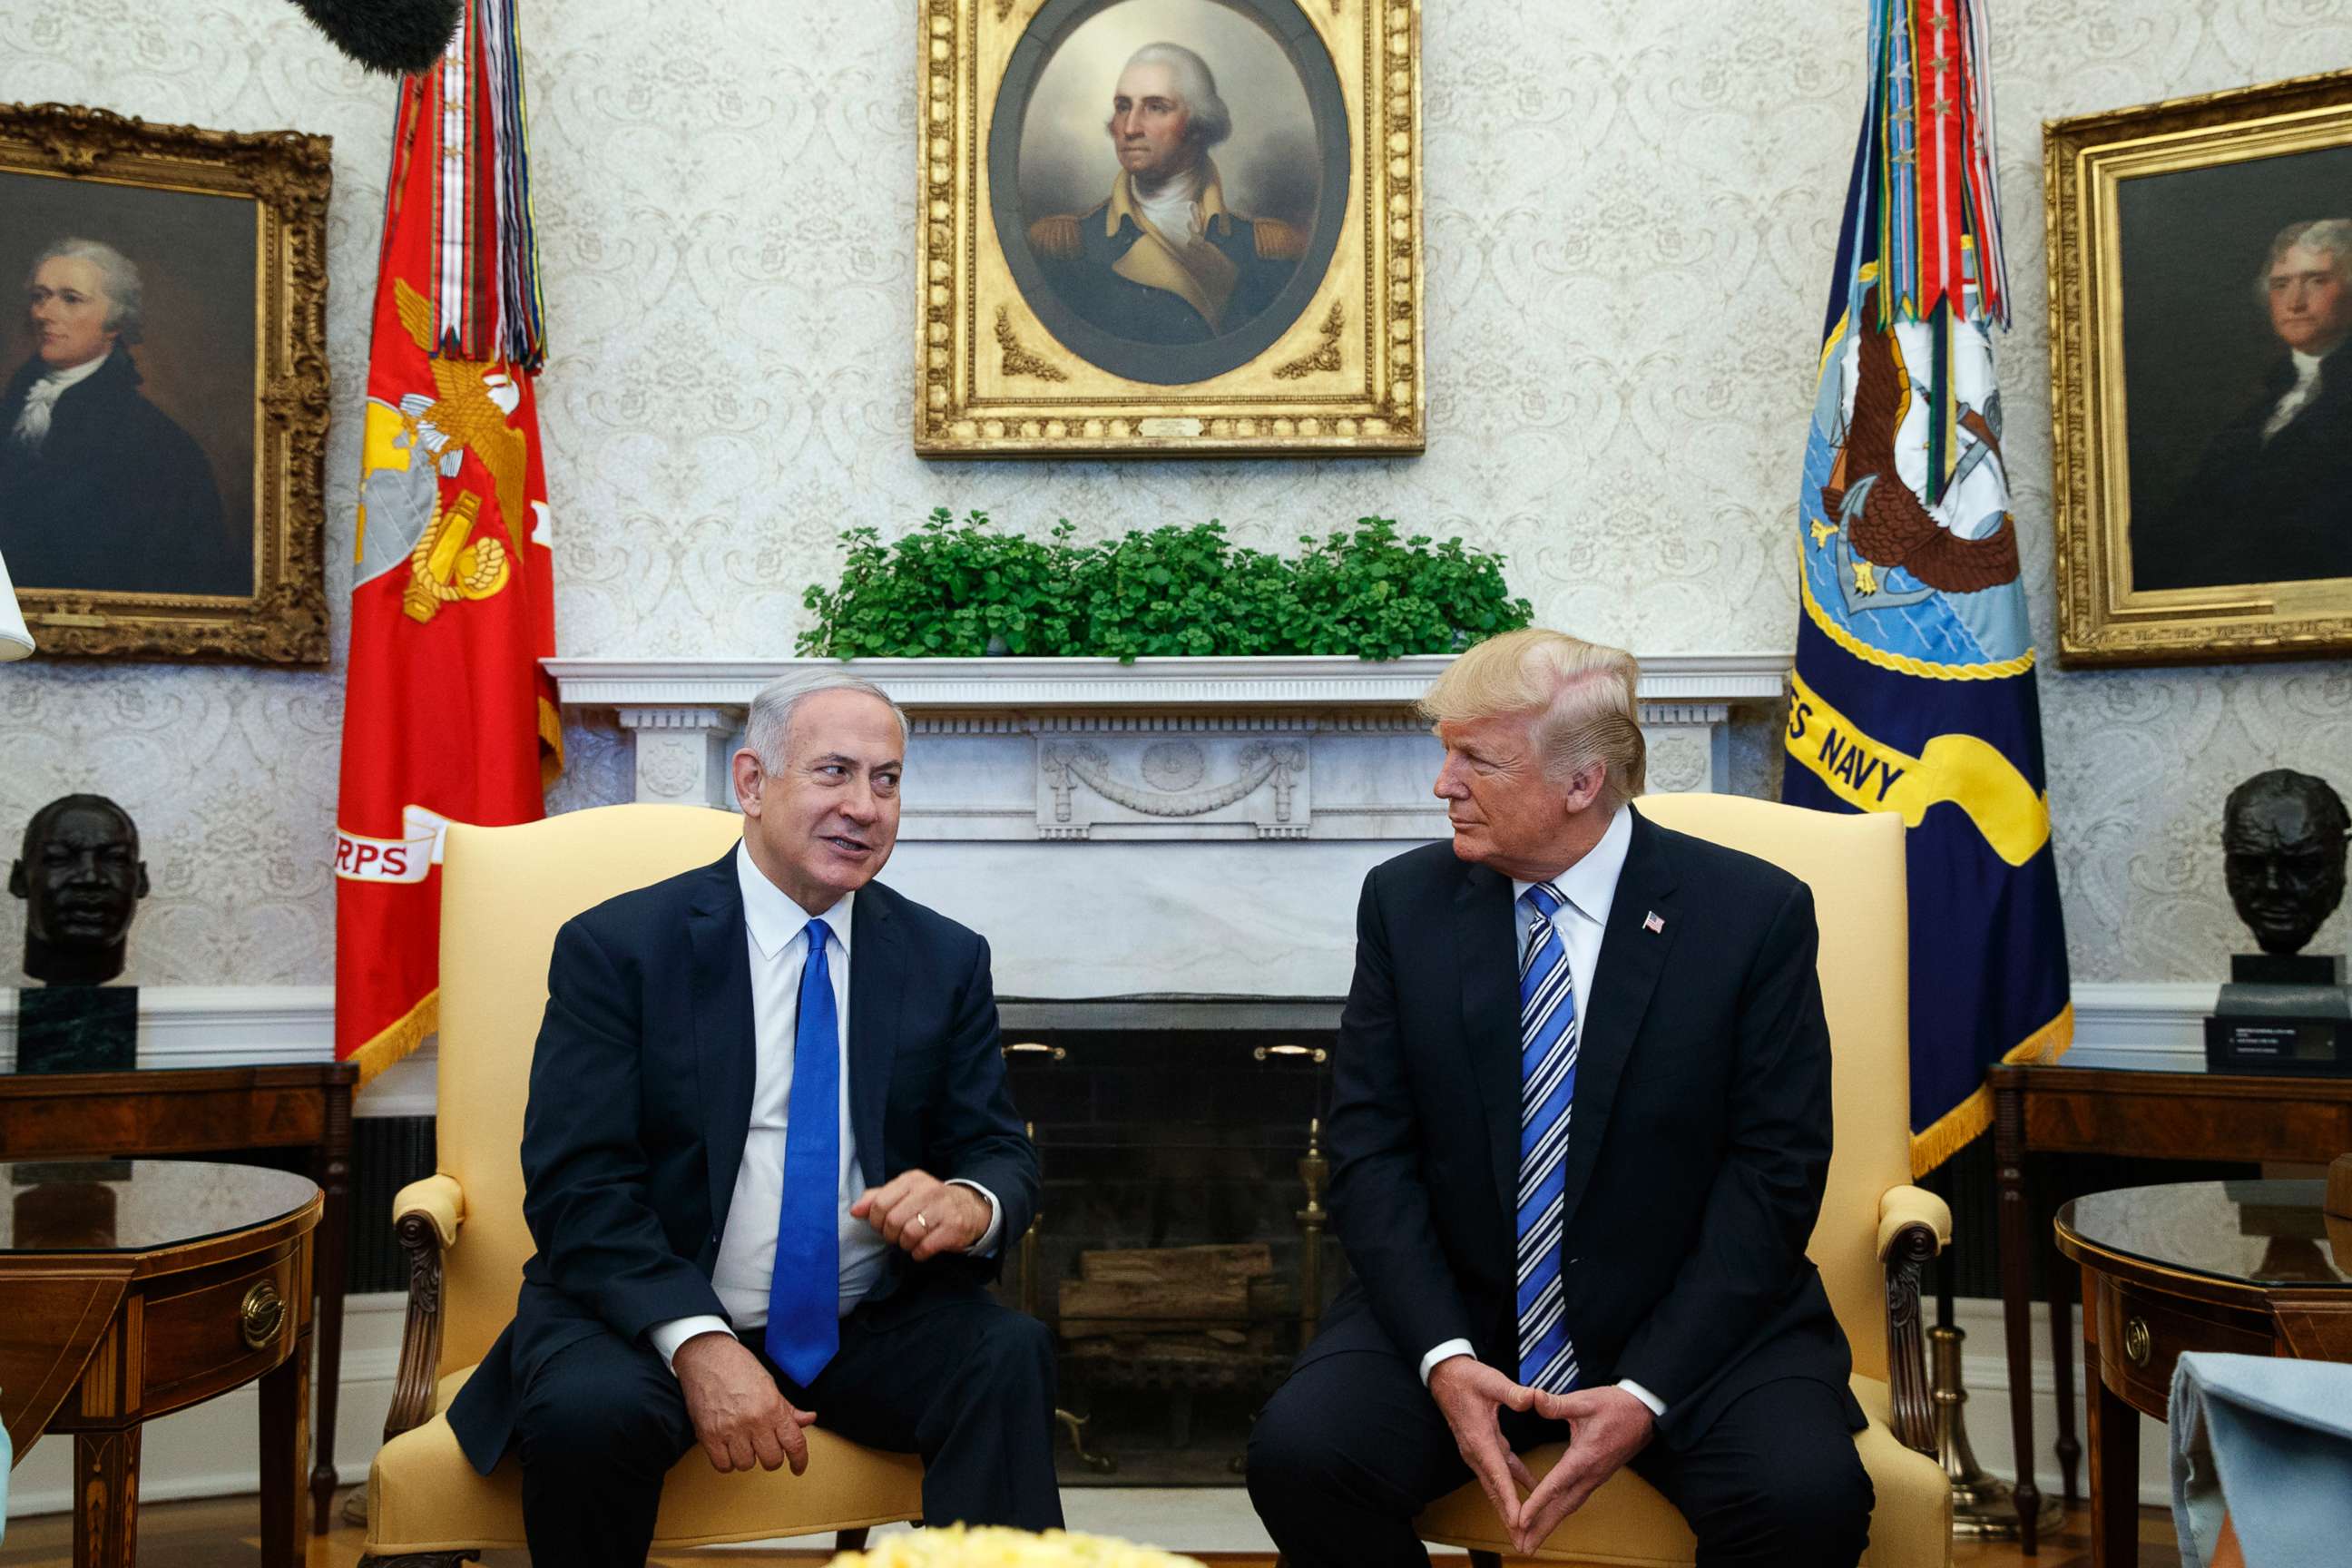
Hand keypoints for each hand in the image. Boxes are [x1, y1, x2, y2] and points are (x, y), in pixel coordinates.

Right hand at [672, 1332, 816, 1474]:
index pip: (795, 1444)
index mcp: (773, 1407)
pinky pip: (723, 1465)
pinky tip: (728, 1448)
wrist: (707, 1356)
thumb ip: (788, 1409)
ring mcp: (730, 1429)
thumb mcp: (770, 1385)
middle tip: (764, 1446)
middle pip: (771, 1460)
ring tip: (742, 1441)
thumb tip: (809, 1419)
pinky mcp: (709, 1435)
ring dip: (747, 1457)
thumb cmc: (739, 1368)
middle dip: (770, 1456)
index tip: (798, 1468)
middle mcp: (754, 1421)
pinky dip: (727, 1461)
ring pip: (746, 1465)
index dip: (800, 1460)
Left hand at [850, 1169, 987, 1259]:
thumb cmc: (929, 1203)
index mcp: (912, 1180)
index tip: (883, 1224)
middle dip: (891, 1234)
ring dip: (905, 1244)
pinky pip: (924, 1247)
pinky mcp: (953, 1228)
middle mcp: (928, 1191)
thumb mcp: (904, 1193)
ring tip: (911, 1241)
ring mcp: (942, 1209)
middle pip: (893, 1221)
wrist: (970, 1209)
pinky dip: (919, 1253)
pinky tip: (923, 1248)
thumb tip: (855, 1211)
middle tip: (898, 1235)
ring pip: (908, 1235)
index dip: (876, 1220)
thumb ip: (877, 1199)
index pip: (879, 1203)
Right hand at [1427, 1356, 1538, 1539]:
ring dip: (1507, 1504)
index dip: (1509, 1498)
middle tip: (1521, 1538)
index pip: (1497, 1474)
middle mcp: (1475, 1450)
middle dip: (1507, 1515)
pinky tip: (1529, 1487)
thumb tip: (1533, 1399)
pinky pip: (1498, 1469)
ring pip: (1494, 1483)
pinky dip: (1512, 1481)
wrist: (1445, 1375)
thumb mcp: (1492, 1381)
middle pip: (1494, 1489)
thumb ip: (1513, 1393)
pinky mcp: (1480, 1445)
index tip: (1518, 1520)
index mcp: (1479, 1438)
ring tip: (1521, 1526)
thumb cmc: (1467, 1377)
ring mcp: (1476, 1450)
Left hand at [1510, 1385, 1655, 1552]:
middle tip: (1522, 1546)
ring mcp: (1595, 1478)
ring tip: (1531, 1542)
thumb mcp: (1586, 1400)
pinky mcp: (1597, 1477)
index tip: (1521, 1520)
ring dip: (1550, 1525)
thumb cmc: (1616, 1406)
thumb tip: (1532, 1398)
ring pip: (1569, 1507)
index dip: (1537, 1503)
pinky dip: (1559, 1513)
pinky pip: (1575, 1500)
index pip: (1556, 1485)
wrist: (1647, 1414)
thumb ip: (1557, 1404)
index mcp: (1585, 1457)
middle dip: (1541, 1528)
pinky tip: (1549, 1518)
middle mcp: (1590, 1474)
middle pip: (1562, 1507)